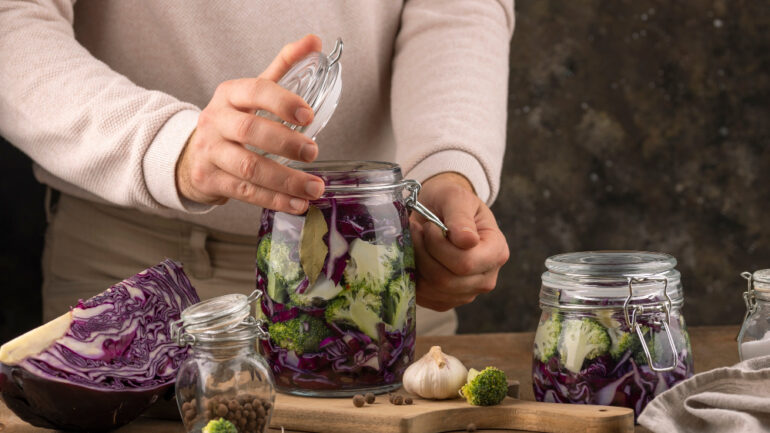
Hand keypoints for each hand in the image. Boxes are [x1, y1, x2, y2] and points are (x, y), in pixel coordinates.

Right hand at [176, 34, 325, 213]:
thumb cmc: (232, 121)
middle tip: (313, 152)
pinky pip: (246, 193)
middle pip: (250, 131)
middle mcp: (216, 121)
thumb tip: (314, 42)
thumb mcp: (252, 92)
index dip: (282, 102)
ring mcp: (210, 152)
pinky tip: (298, 204)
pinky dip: (275, 200)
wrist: (191, 155)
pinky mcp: (210, 180)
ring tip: (314, 187)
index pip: (255, 91)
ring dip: (286, 181)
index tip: (309, 116)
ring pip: (249, 168)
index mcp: (229, 95)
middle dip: (286, 143)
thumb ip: (283, 67)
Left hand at [410, 172, 509, 310]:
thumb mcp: (456, 197)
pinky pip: (424, 297)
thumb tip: (468, 241)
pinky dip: (412, 277)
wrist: (438, 211)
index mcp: (496, 251)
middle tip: (416, 231)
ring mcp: (467, 292)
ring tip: (414, 241)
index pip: (465, 263)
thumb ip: (461, 217)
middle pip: (447, 280)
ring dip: (416, 263)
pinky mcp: (446, 301)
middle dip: (424, 254)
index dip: (439, 246)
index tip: (429, 226)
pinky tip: (414, 257)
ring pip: (433, 289)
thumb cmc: (450, 202)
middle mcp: (486, 277)